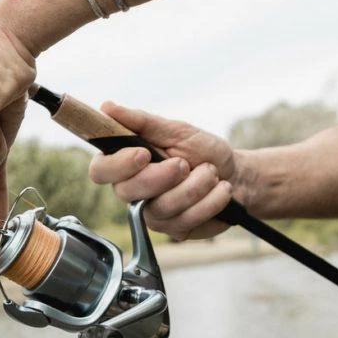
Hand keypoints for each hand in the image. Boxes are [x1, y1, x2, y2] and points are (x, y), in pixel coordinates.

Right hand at [88, 103, 238, 240]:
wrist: (236, 175)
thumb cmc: (201, 151)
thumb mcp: (176, 130)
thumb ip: (141, 122)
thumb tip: (107, 108)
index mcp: (126, 163)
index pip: (100, 170)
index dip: (118, 164)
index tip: (144, 153)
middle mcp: (134, 191)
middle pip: (127, 191)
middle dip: (161, 176)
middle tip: (185, 163)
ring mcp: (153, 213)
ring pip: (161, 206)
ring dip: (194, 186)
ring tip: (211, 173)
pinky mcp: (174, 229)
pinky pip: (185, 220)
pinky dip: (209, 201)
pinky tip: (220, 190)